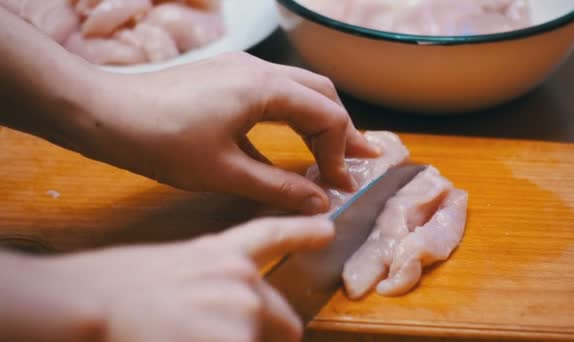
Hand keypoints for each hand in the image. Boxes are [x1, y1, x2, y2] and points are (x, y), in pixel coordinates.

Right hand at [31, 217, 334, 341]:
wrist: (90, 305)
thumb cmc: (113, 287)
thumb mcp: (169, 271)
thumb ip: (207, 285)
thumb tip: (218, 309)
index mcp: (221, 255)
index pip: (273, 236)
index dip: (303, 232)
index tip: (327, 228)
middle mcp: (242, 281)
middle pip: (285, 321)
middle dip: (268, 336)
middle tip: (226, 337)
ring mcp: (243, 314)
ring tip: (179, 336)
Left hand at [80, 52, 377, 213]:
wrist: (103, 113)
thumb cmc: (163, 142)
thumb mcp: (225, 173)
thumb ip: (280, 188)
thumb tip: (322, 204)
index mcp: (265, 88)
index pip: (326, 115)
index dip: (340, 152)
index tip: (340, 186)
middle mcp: (259, 69)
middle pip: (320, 92)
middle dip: (342, 128)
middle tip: (361, 158)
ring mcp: (240, 68)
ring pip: (297, 89)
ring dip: (318, 119)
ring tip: (336, 149)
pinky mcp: (223, 76)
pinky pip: (272, 93)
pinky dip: (290, 116)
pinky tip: (290, 141)